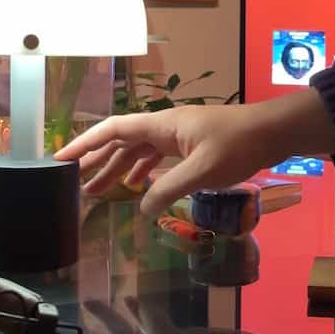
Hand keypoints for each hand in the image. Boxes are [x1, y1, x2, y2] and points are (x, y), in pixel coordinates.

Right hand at [56, 90, 334, 216]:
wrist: (272, 133)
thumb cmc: (238, 145)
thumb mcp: (201, 171)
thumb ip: (168, 190)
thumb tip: (141, 208)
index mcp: (161, 125)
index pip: (112, 130)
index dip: (84, 144)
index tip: (61, 159)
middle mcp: (164, 127)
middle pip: (120, 142)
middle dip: (96, 161)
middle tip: (74, 184)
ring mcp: (177, 136)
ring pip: (138, 151)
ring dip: (117, 169)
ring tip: (99, 192)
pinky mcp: (190, 146)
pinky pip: (156, 158)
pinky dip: (142, 172)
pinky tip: (137, 189)